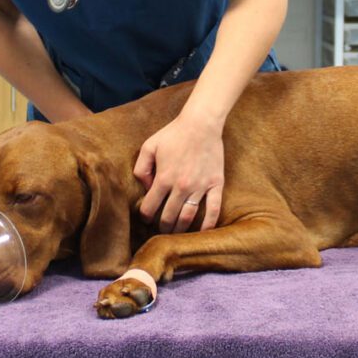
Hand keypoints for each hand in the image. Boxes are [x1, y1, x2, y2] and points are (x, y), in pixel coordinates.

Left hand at [134, 113, 223, 233]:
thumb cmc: (173, 133)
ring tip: (176, 233)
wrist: (201, 123)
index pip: (150, 207)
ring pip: (188, 217)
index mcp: (163, 178)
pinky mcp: (216, 185)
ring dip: (180, 229)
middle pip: (169, 217)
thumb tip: (145, 188)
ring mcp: (200, 187)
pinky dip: (208, 224)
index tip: (146, 218)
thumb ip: (141, 169)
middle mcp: (181, 186)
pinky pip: (213, 210)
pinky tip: (202, 233)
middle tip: (160, 230)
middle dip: (162, 227)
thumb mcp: (149, 146)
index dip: (145, 216)